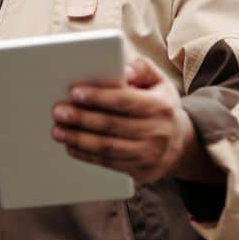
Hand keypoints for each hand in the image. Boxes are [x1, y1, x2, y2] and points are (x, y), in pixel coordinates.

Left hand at [51, 55, 196, 183]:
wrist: (180, 142)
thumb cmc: (160, 106)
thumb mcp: (158, 82)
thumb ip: (142, 69)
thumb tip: (123, 70)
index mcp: (160, 106)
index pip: (125, 100)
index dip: (99, 97)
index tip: (74, 92)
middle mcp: (158, 131)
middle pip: (112, 125)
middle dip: (81, 118)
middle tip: (58, 112)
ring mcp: (150, 154)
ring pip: (108, 147)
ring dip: (79, 139)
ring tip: (57, 131)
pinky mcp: (142, 170)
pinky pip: (109, 163)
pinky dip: (87, 156)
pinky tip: (71, 147)